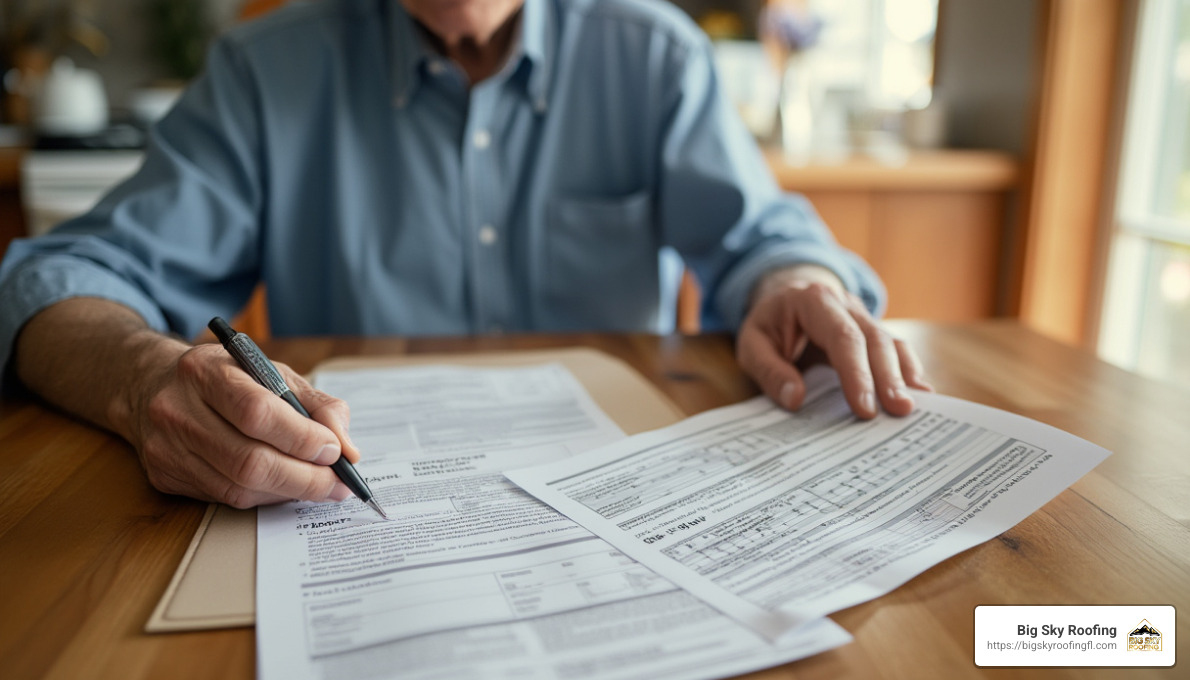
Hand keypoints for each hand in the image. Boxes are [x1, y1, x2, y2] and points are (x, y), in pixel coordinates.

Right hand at [124, 342, 361, 507]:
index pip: (257, 413)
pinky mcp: (164, 476)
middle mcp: (176, 409)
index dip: (301, 437)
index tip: (334, 450)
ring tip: (319, 486)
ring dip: (289, 492)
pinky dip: (265, 496)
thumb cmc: (227, 377)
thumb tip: (348, 449)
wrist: (153, 386)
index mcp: (204, 371)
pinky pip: (225, 498)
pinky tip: (284, 486)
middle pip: (248, 461)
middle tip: (338, 483)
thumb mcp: (273, 373)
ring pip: (238, 488)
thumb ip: (318, 404)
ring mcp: (165, 447)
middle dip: (305, 478)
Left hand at [736, 268, 931, 417]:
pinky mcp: (873, 332)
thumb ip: (769, 371)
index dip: (856, 373)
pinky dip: (909, 372)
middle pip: (875, 339)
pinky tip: (919, 395)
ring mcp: (864, 317)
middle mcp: (847, 305)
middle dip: (888, 377)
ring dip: (904, 376)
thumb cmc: (769, 324)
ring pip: (892, 343)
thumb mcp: (752, 344)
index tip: (864, 408)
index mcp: (815, 301)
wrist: (783, 297)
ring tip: (912, 408)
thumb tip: (794, 399)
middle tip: (899, 411)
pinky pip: (896, 350)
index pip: (843, 337)